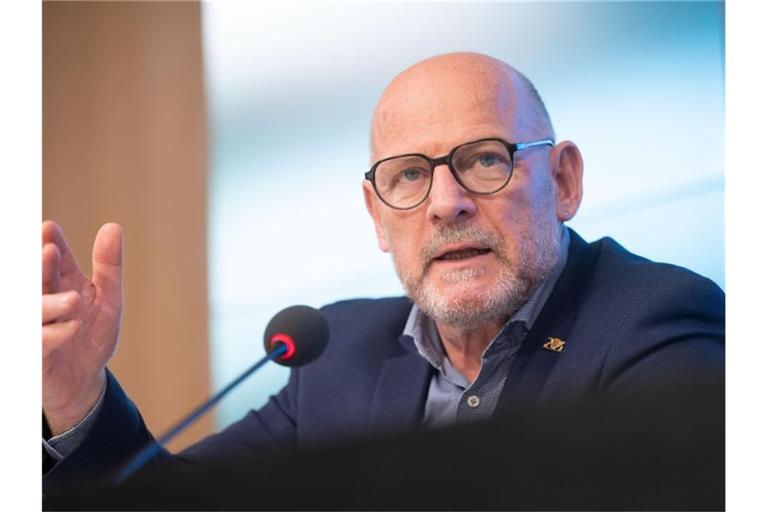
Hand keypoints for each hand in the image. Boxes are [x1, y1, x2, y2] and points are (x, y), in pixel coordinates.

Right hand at [42, 221, 123, 434]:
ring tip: (74, 300)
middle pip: (37, 279)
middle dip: (41, 266)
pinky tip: (73, 327)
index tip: (50, 228)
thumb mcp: (108, 297)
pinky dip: (56, 333)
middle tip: (49, 251)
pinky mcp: (35, 352)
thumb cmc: (92, 334)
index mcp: (60, 282)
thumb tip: (112, 227)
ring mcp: (37, 326)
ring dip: (51, 303)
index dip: (50, 242)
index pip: (52, 257)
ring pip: (35, 310)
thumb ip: (109, 265)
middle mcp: (44, 300)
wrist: (84, 378)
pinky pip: (41, 341)